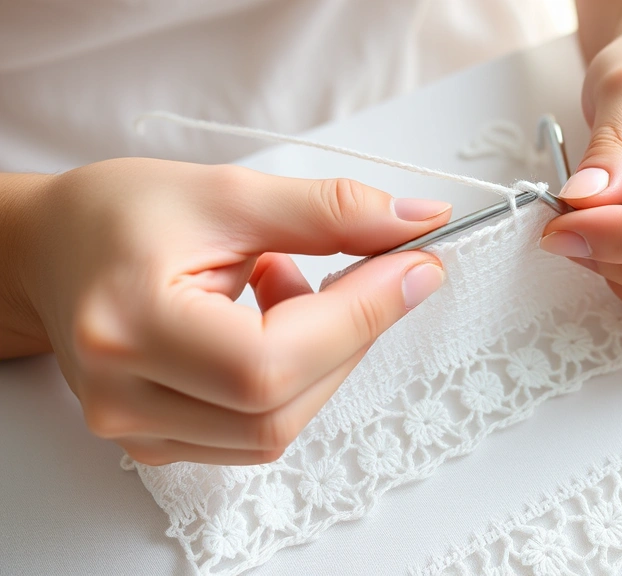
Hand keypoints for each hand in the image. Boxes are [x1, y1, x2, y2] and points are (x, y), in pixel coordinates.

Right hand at [2, 158, 450, 464]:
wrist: (53, 251)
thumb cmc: (119, 215)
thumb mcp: (228, 193)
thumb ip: (330, 212)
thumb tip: (419, 224)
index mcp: (129, 326)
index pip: (269, 359)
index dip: (360, 315)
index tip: (417, 266)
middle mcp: (125, 398)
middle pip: (281, 403)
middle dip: (352, 334)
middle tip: (381, 269)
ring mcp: (141, 432)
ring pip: (280, 425)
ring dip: (324, 355)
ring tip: (293, 282)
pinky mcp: (162, 443)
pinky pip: (261, 430)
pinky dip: (295, 377)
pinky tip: (273, 320)